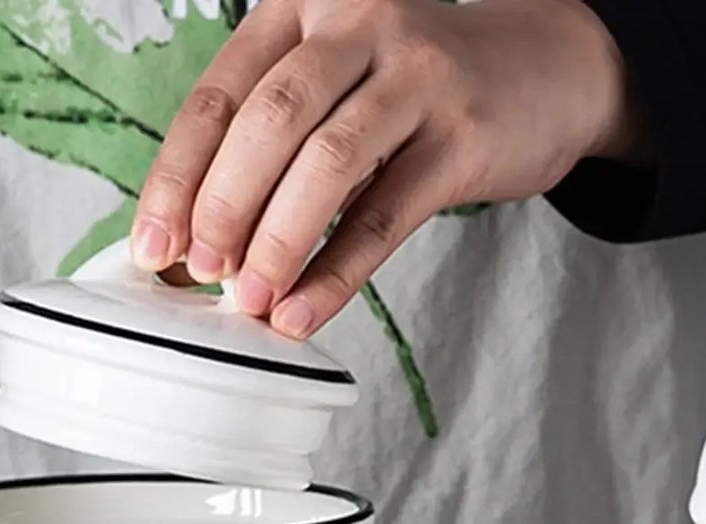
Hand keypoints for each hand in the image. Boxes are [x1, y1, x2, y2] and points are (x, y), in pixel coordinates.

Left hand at [132, 0, 641, 335]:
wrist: (549, 69)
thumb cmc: (424, 88)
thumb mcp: (341, 82)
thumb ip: (279, 139)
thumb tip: (203, 239)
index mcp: (305, 7)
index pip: (219, 93)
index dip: (179, 175)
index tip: (156, 243)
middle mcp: (357, 23)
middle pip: (267, 121)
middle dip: (222, 207)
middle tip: (203, 273)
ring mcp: (415, 76)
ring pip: (326, 163)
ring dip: (277, 242)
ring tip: (250, 300)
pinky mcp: (462, 136)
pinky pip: (385, 215)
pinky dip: (337, 271)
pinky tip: (305, 310)